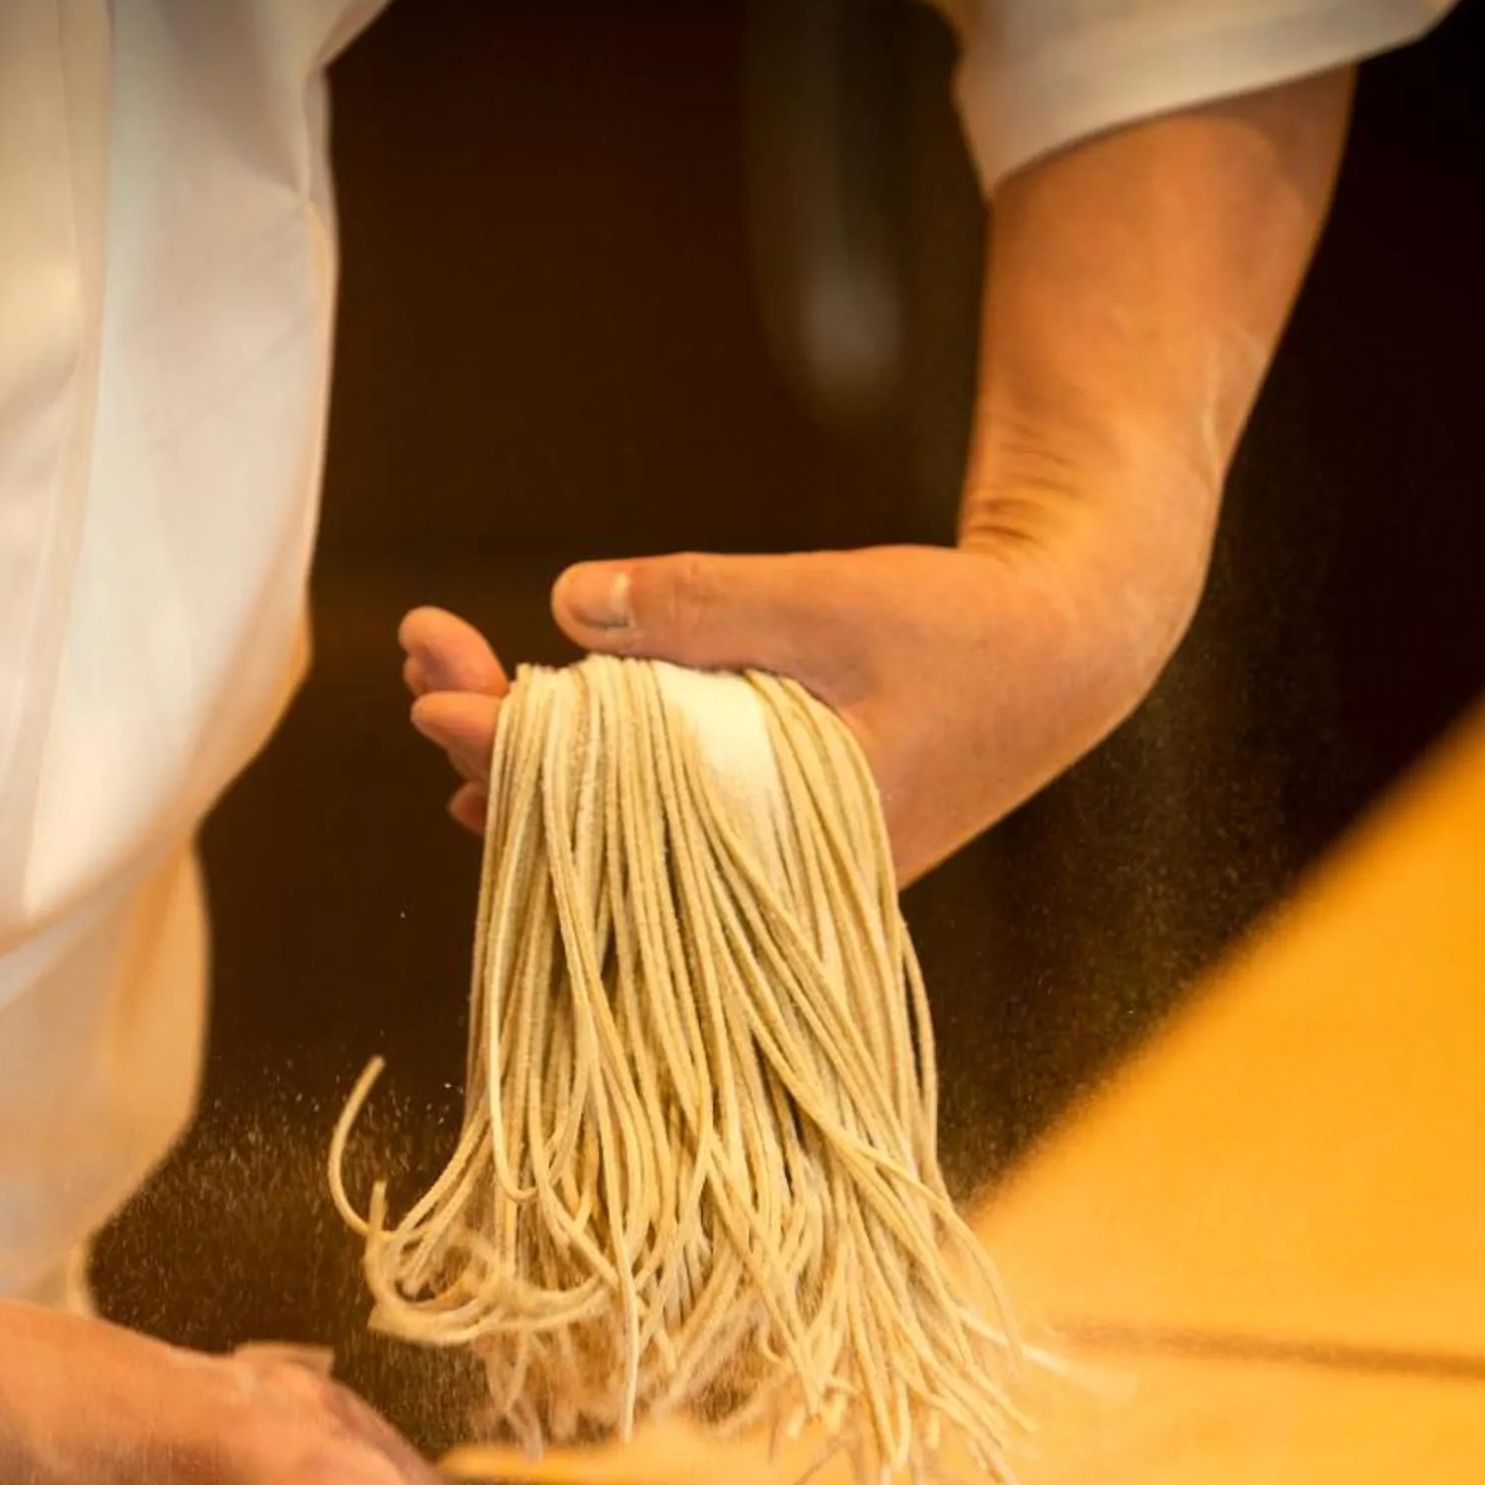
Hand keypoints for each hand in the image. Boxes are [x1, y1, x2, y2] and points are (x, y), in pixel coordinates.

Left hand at [401, 524, 1202, 881]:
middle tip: (418, 643)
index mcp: (785, 844)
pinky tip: (534, 721)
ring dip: (533, 748)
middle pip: (594, 834)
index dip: (510, 750)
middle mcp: (766, 882)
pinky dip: (592, 762)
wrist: (1066, 660)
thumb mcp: (836, 602)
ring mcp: (768, 866)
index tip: (432, 692)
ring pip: (619, 829)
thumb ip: (706, 604)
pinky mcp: (772, 837)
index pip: (609, 814)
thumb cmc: (967, 632)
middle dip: (494, 740)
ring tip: (444, 666)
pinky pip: (655, 818)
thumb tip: (568, 607)